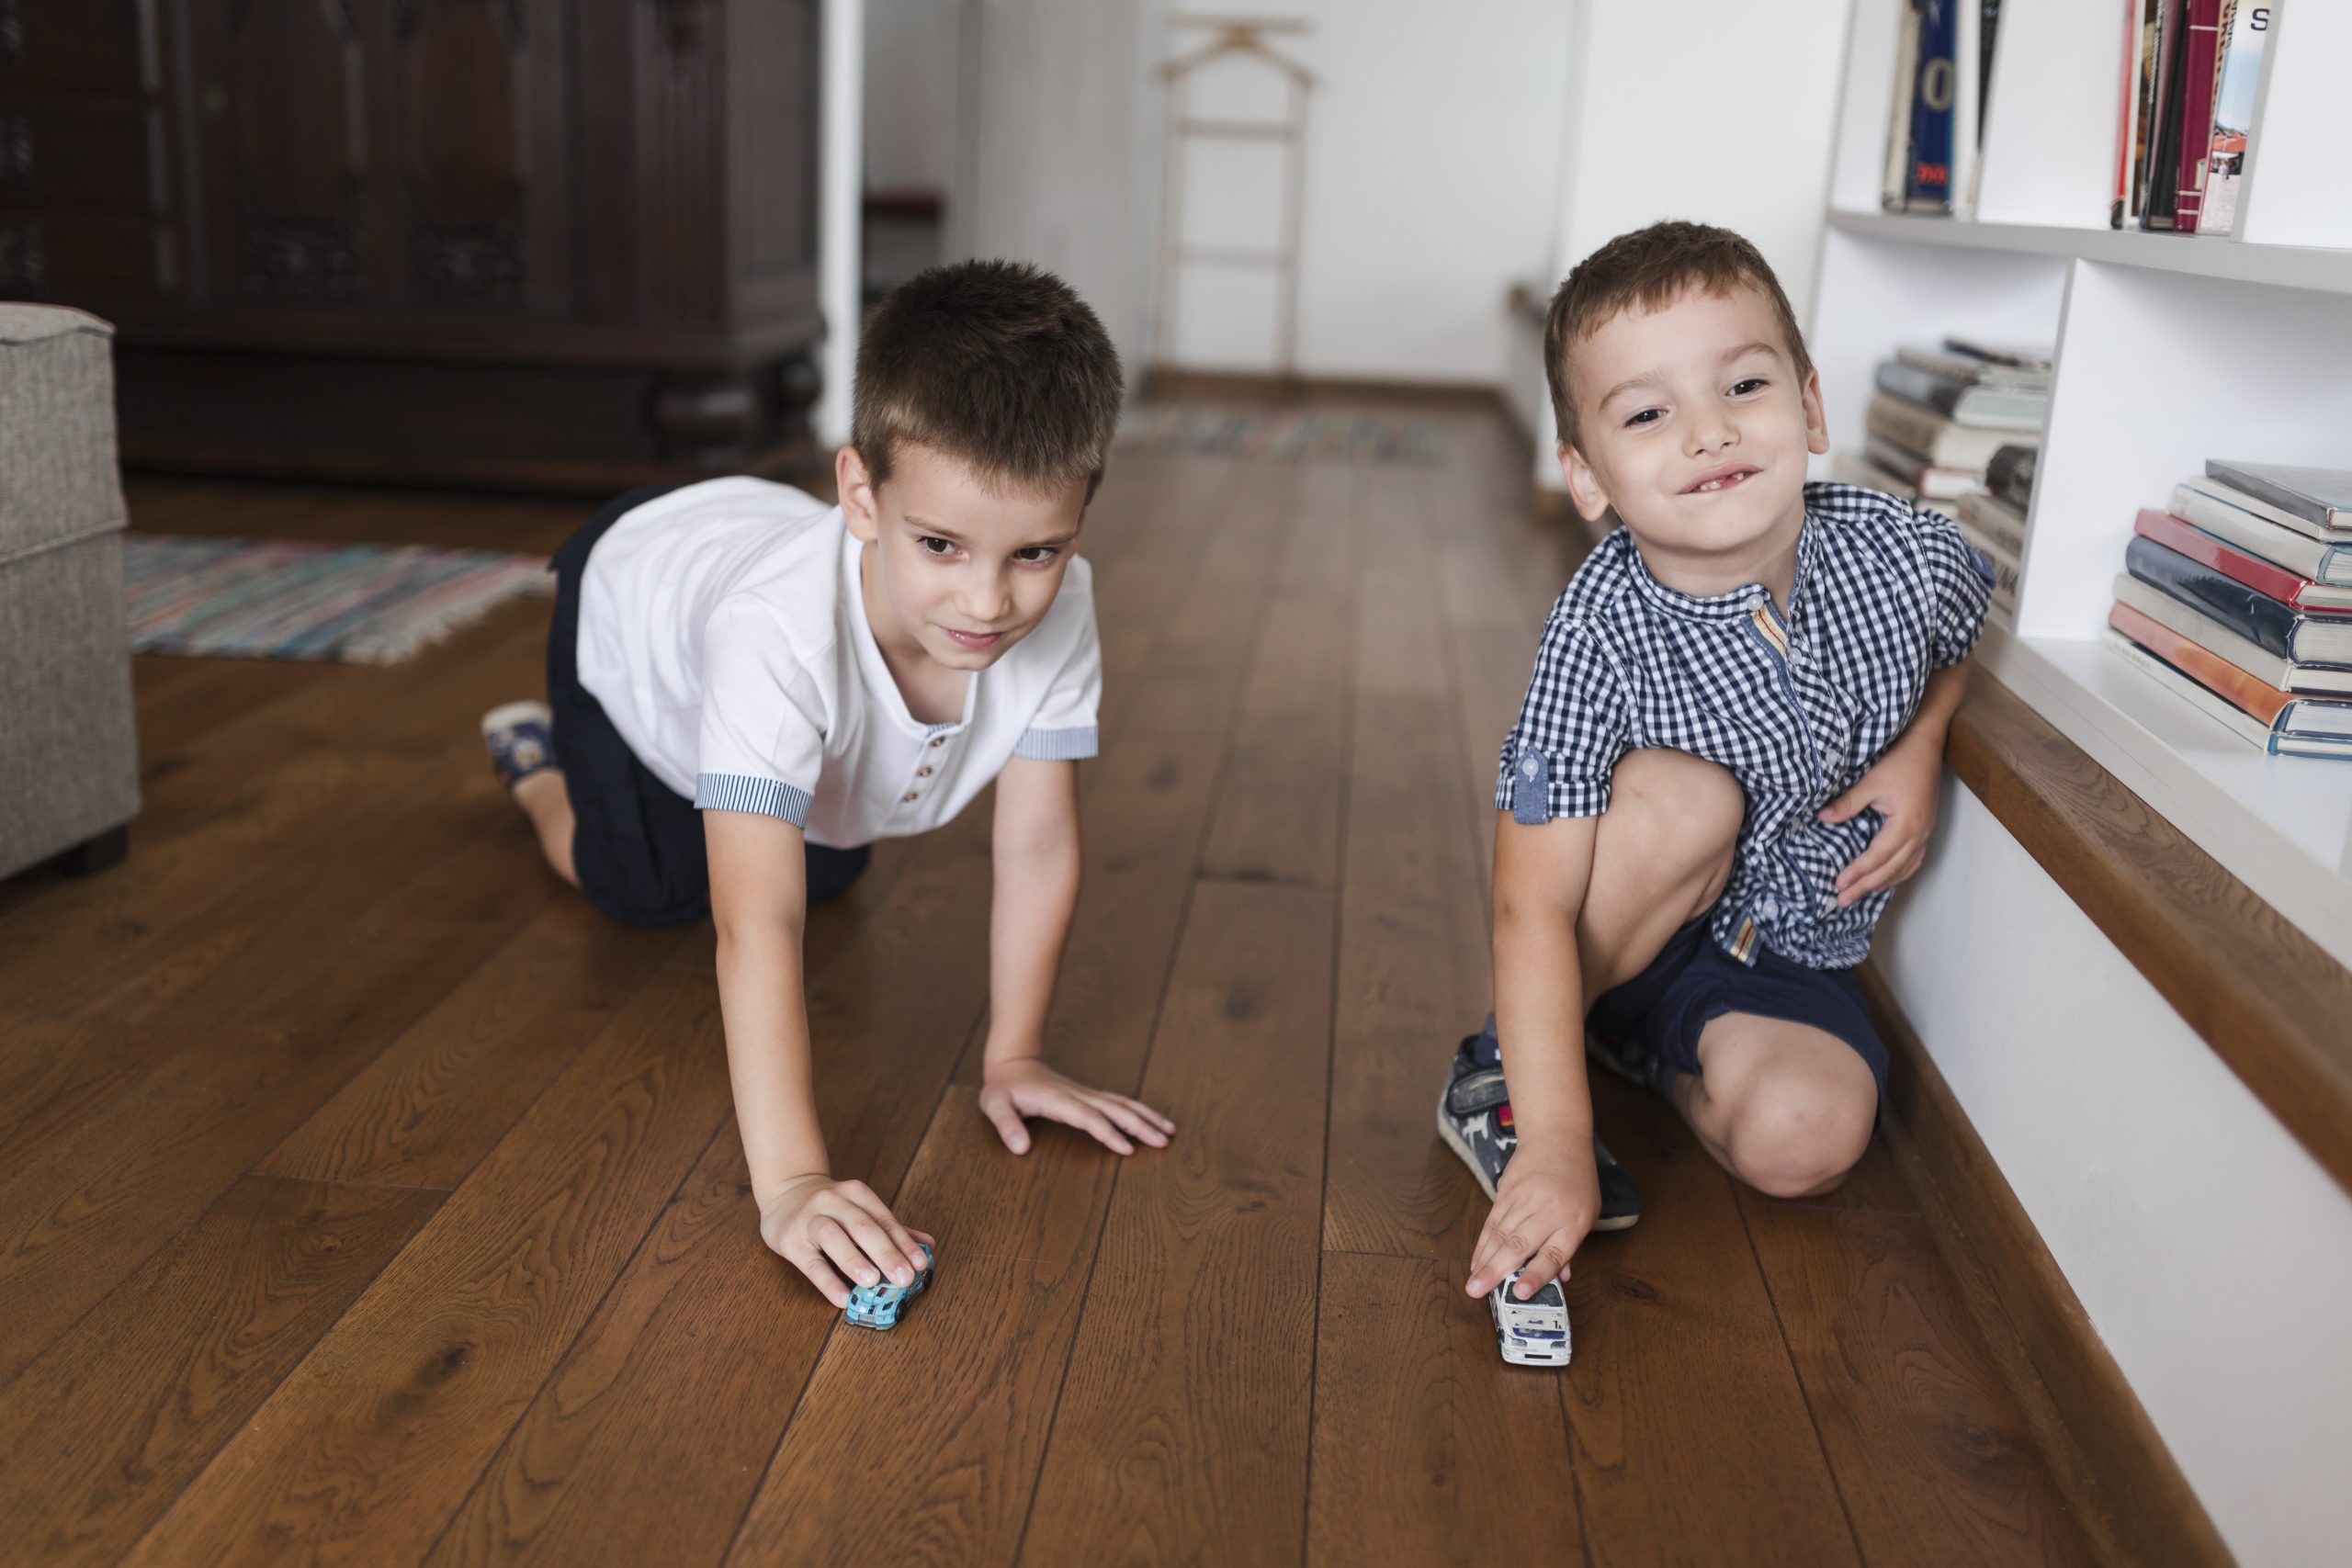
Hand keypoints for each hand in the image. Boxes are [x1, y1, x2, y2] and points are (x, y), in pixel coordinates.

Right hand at [759, 1173, 934, 1308]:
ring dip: (854, 1260)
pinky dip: (827, 1281)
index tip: (920, 1264)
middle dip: (886, 1253)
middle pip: (863, 1226)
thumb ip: (892, 1228)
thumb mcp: (860, 1209)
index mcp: (856, 1194)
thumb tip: (928, 1244)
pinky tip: (842, 1297)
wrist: (785, 1191)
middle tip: (903, 1277)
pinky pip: (810, 1262)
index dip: (903, 1242)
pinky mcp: (790, 1240)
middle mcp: (833, 1201)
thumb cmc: (831, 1208)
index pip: (884, 1219)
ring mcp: (809, 1219)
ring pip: (833, 1237)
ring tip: (872, 1282)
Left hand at [978, 1057, 1174, 1156]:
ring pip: (1122, 1103)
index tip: (1127, 1148)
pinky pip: (1118, 1102)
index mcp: (1058, 1100)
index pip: (1088, 1118)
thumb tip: (1020, 1149)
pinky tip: (1153, 1119)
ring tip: (1170, 1130)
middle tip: (1163, 1141)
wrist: (1013, 1061)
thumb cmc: (1003, 1087)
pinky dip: (1139, 1111)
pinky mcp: (1089, 1095)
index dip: (1108, 1133)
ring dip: (1146, 1116)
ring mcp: (1085, 1093)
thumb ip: (1006, 1125)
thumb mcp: (994, 1105)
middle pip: (1114, 1109)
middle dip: (1140, 1125)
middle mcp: (1077, 1095)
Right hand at [1467, 1148, 1598, 1300]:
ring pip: (1500, 1234)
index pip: (1553, 1253)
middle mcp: (1548, 1210)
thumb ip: (1569, 1247)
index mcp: (1573, 1221)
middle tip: (1478, 1291)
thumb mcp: (1586, 1214)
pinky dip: (1483, 1242)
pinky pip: (1492, 1221)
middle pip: (1519, 1244)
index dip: (1536, 1274)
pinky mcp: (1507, 1190)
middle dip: (1496, 1271)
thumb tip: (1558, 1278)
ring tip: (1473, 1281)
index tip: (1521, 1293)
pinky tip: (1476, 1259)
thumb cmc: (1577, 1181)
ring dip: (1485, 1260)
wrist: (1557, 1137)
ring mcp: (1525, 1198)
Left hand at [1819, 731, 1943, 906]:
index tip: (1838, 885)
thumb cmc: (1900, 761)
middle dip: (1866, 886)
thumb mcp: (1871, 781)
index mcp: (1906, 824)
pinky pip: (1913, 860)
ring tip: (1860, 894)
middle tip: (1842, 901)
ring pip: (1904, 868)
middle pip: (1891, 870)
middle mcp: (1919, 834)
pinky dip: (1897, 873)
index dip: (1858, 873)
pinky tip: (1884, 879)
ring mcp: (1925, 833)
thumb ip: (1848, 803)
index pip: (1878, 857)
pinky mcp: (1926, 829)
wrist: (1925, 745)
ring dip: (1881, 883)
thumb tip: (1823, 818)